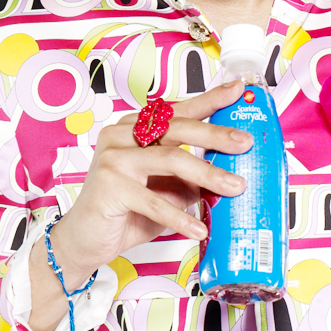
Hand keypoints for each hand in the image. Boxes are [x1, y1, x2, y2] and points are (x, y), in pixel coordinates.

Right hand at [45, 81, 252, 286]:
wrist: (85, 240)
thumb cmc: (127, 210)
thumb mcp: (167, 189)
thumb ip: (191, 177)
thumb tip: (232, 172)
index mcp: (134, 128)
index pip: (178, 110)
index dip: (209, 100)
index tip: (238, 90)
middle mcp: (121, 135)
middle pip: (177, 128)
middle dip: (216, 135)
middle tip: (245, 143)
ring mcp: (113, 158)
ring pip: (171, 159)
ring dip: (208, 174)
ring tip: (235, 187)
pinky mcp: (109, 187)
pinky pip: (154, 201)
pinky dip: (180, 216)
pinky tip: (199, 228)